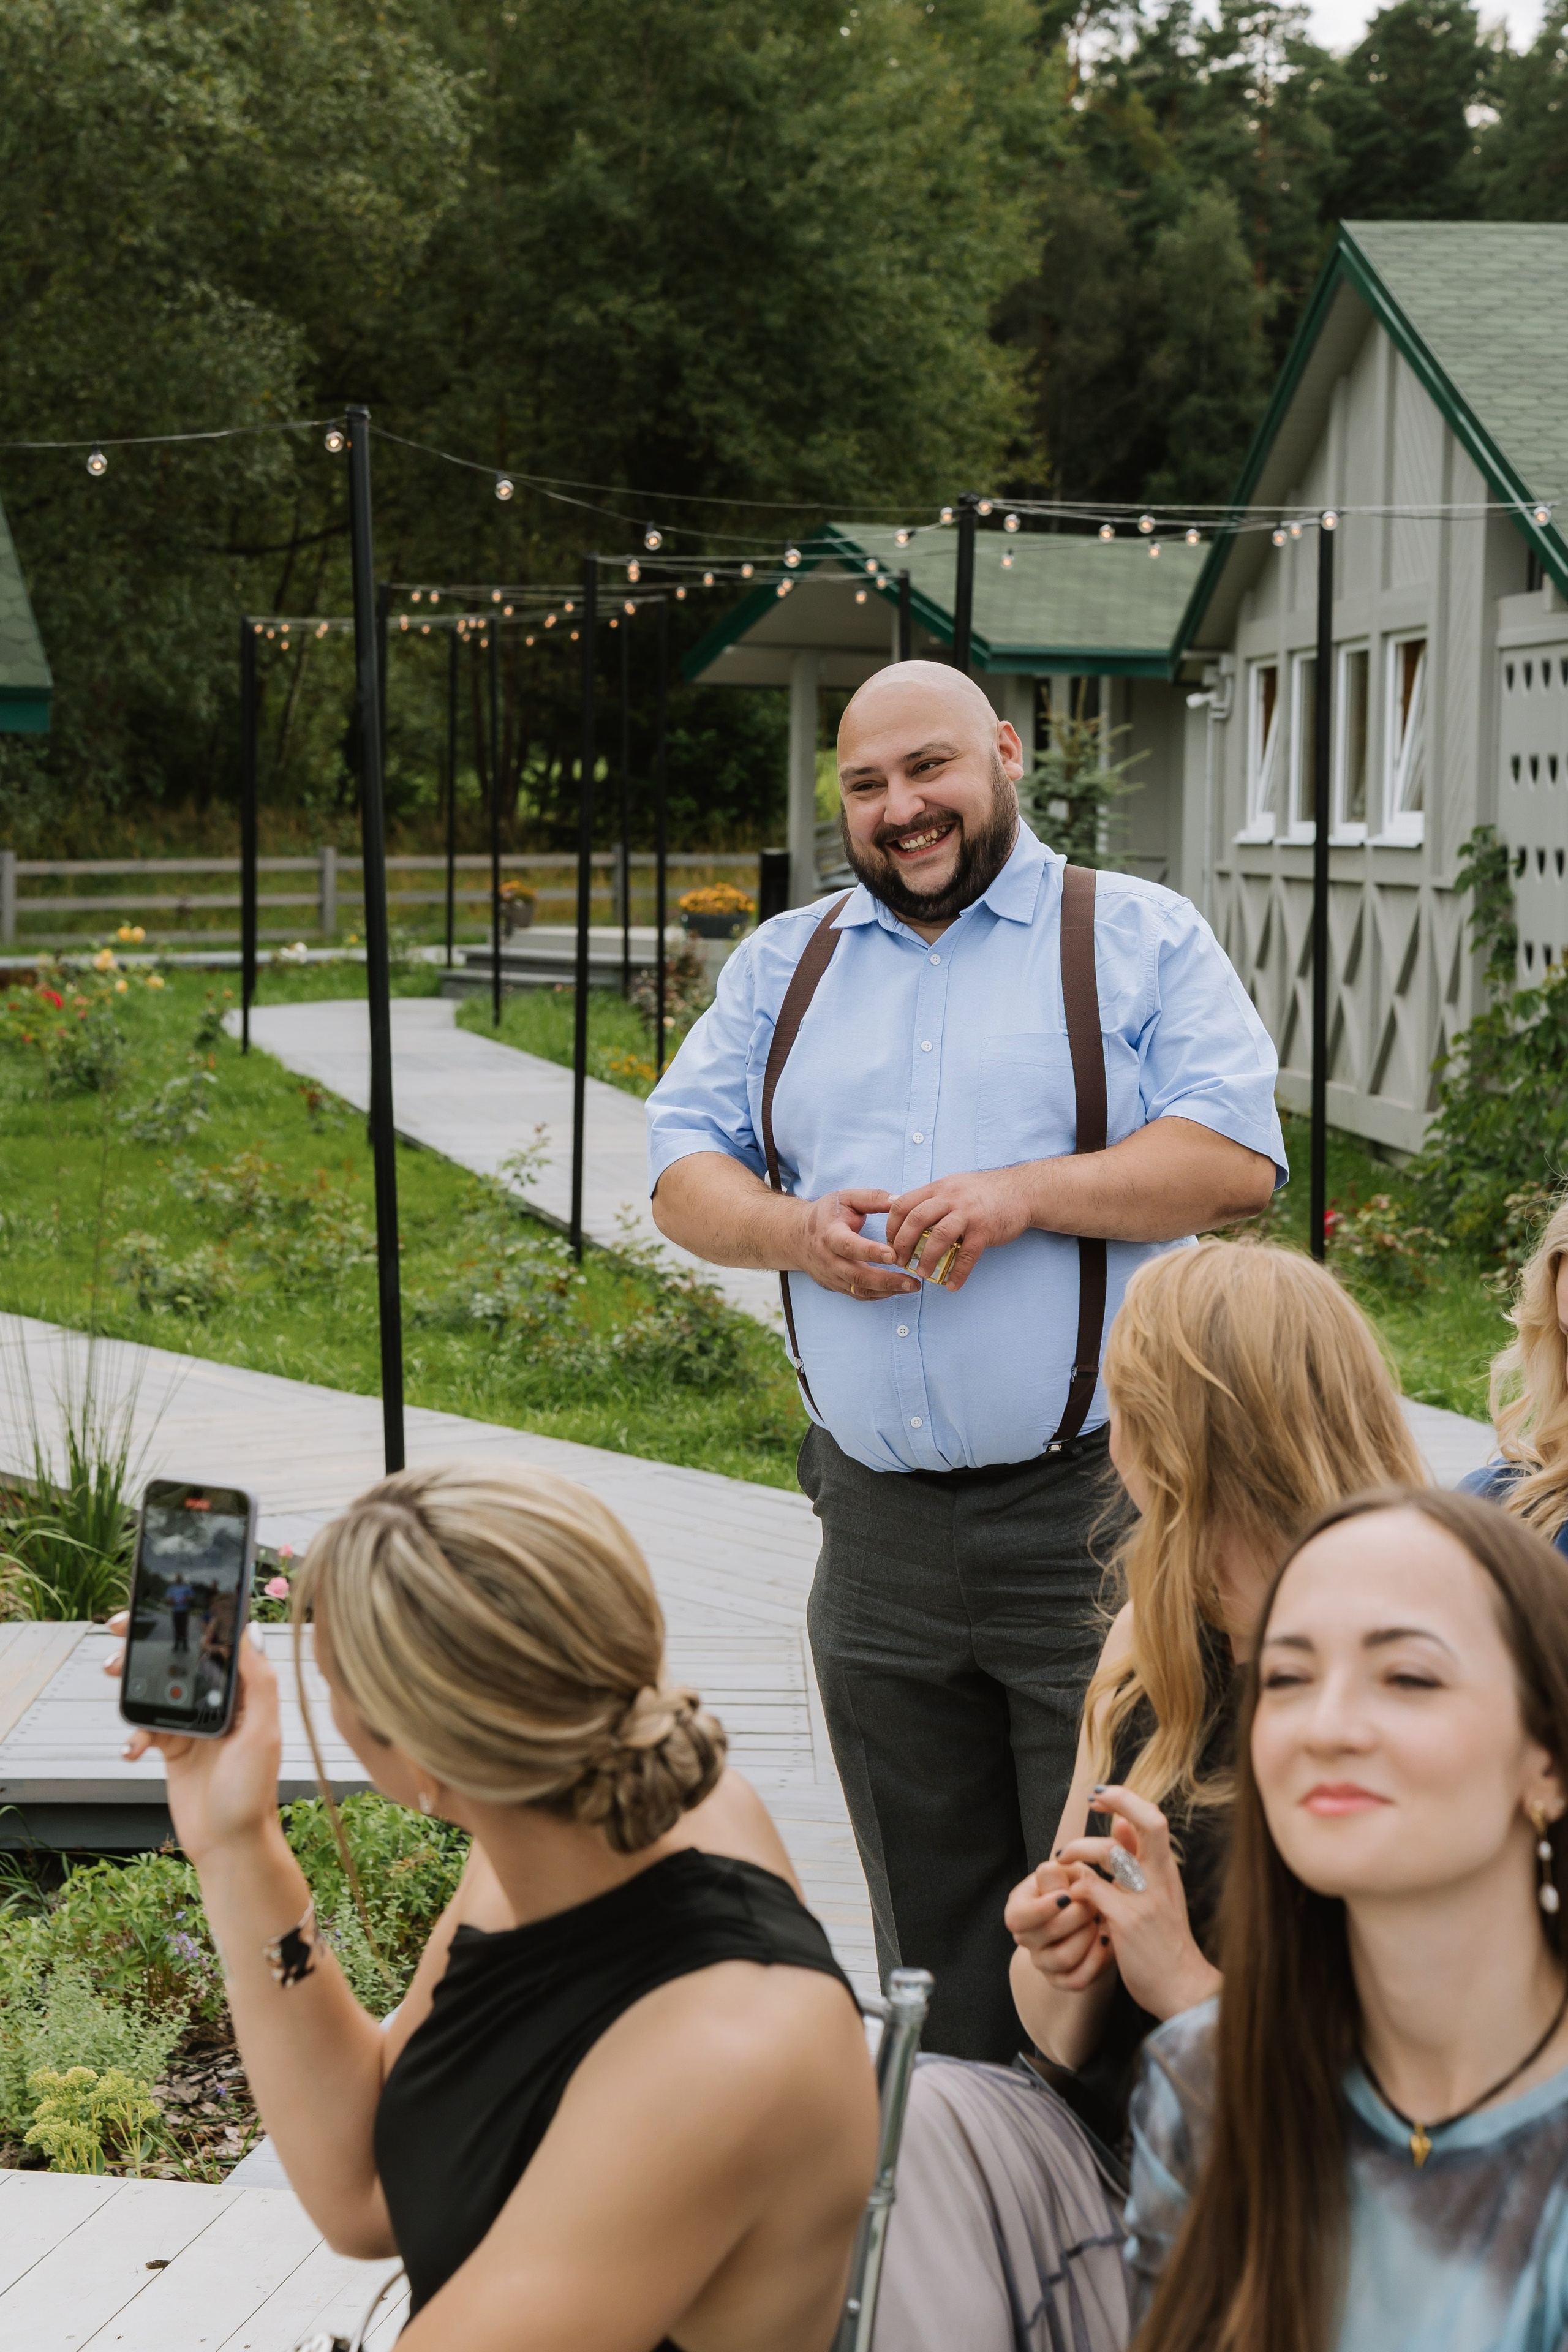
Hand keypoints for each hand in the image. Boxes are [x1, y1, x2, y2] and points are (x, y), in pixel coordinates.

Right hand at [106, 1613, 283, 1864]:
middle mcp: (221, 1703)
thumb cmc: (253, 1792)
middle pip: (181, 1658)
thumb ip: (258, 1681)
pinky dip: (134, 1734)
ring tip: (114, 1676)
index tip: (162, 1602)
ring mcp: (194, 1724)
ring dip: (132, 1680)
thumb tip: (250, 1630)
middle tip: (117, 1630)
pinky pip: (146, 1728)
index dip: (193, 1618)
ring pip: (158, 1688)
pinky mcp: (174, 1748)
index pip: (218, 1642)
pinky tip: (132, 1750)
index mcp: (246, 1691)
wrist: (230, 1844)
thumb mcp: (263, 1732)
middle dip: (149, 1642)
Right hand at [795, 1187, 920, 1300]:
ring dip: (887, 1291)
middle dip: (886, 1281)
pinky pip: (858, 1295)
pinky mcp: (835, 1286)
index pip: (849, 1246)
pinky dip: (879, 1295)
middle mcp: (828, 1259)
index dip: (870, 1251)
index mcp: (830, 1234)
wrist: (798, 1236)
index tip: (893, 1255)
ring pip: (859, 1290)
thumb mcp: (846, 1198)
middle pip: (857, 1276)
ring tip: (911, 1286)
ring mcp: (831, 1276)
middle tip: (912, 1281)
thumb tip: (899, 1201)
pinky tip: (897, 1289)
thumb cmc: (826, 1214)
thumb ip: (873, 1198)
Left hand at [883, 1167, 1034, 1292]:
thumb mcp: (954, 1185)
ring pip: (938, 1237)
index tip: (889, 1243)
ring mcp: (968, 1214)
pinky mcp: (984, 1230)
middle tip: (899, 1261)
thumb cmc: (985, 1191)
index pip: (904, 1204)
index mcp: (939, 1188)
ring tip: (921, 1273)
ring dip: (926, 1258)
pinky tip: (952, 1286)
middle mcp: (950, 1198)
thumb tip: (902, 1208)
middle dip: (902, 1244)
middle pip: (916, 1220)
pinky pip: (967, 1255)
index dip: (891, 1226)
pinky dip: (958, 1273)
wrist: (1022, 1190)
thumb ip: (931, 1197)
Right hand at [1005, 1856, 1115, 1994]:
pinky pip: (1077, 1980)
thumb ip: (1056, 1873)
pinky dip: (1096, 1960)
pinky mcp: (1062, 1980)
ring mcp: (1043, 1962)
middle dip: (1076, 1916)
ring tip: (1100, 1920)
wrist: (1087, 1914)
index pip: (1018, 1918)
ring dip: (1088, 1936)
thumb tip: (1052, 1872)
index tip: (1068, 1895)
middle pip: (1047, 1935)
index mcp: (1018, 1909)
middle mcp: (1026, 1939)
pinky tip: (1106, 1941)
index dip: (1043, 1909)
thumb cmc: (1074, 1887)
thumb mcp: (1066, 1873)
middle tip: (1094, 1902)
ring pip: (1063, 1958)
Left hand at [1055, 1787, 1222, 2022]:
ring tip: (1063, 1858)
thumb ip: (1139, 1859)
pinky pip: (1093, 1889)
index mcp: (1167, 1870)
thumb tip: (1120, 1822)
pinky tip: (1070, 1893)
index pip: (1154, 1819)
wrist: (1184, 1989)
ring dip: (1080, 1849)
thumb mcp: (1158, 1895)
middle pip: (1150, 1823)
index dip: (1127, 1799)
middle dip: (1119, 1802)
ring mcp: (1145, 1899)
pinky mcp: (1127, 1922)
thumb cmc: (1166, 1942)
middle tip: (1091, 1802)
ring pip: (1111, 1852)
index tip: (1101, 1796)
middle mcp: (1160, 1878)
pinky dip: (1076, 1885)